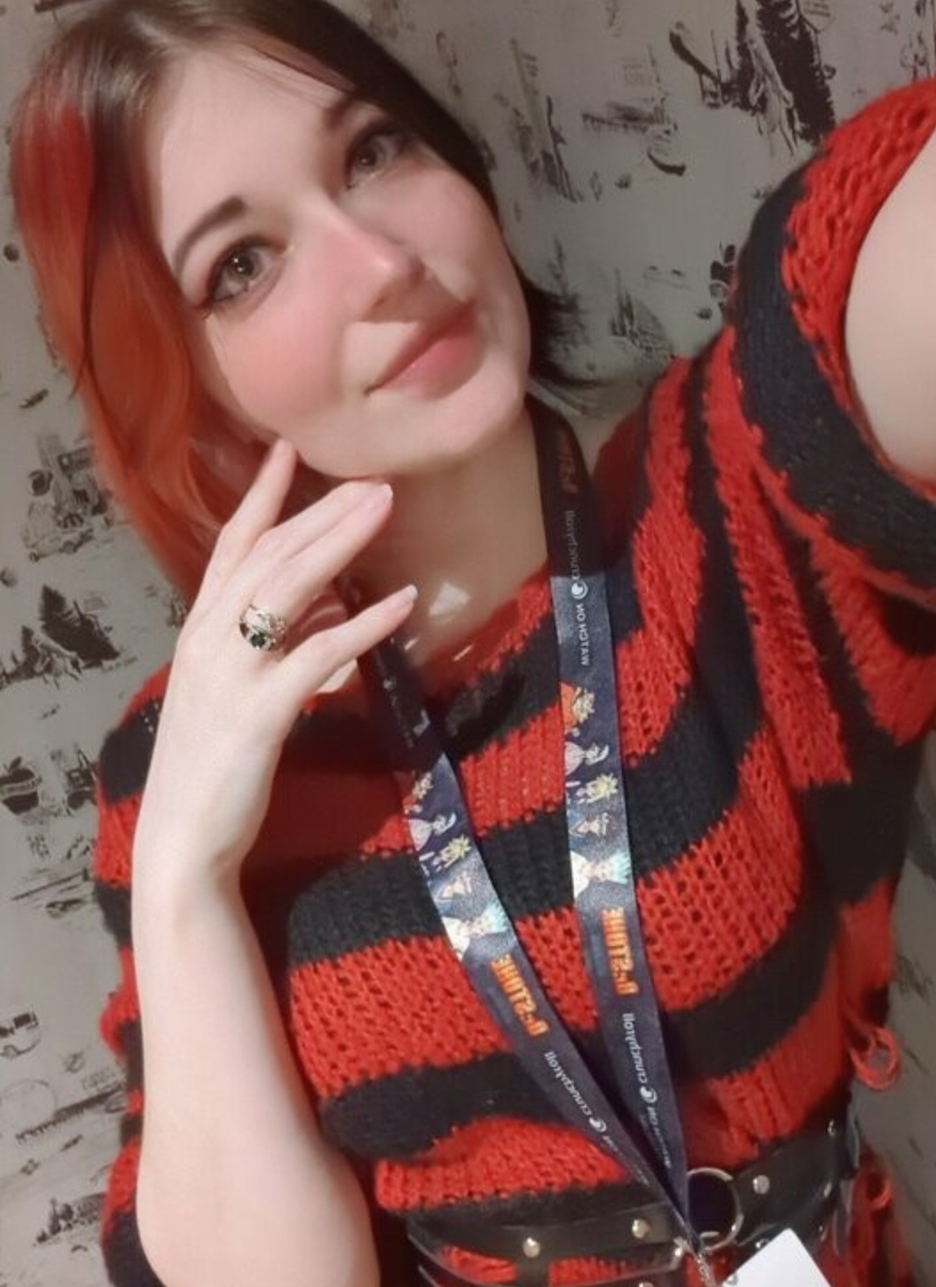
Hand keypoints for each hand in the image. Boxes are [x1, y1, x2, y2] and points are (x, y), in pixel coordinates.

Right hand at [133, 438, 415, 881]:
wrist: (183, 836)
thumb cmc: (214, 765)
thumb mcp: (242, 691)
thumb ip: (279, 645)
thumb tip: (331, 605)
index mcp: (201, 630)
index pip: (232, 546)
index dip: (263, 497)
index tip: (290, 450)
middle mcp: (209, 639)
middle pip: (270, 556)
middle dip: (322, 511)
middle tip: (374, 479)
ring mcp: (231, 672)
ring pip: (287, 588)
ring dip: (339, 543)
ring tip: (384, 508)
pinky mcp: (260, 712)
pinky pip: (318, 654)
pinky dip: (362, 625)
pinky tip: (400, 604)